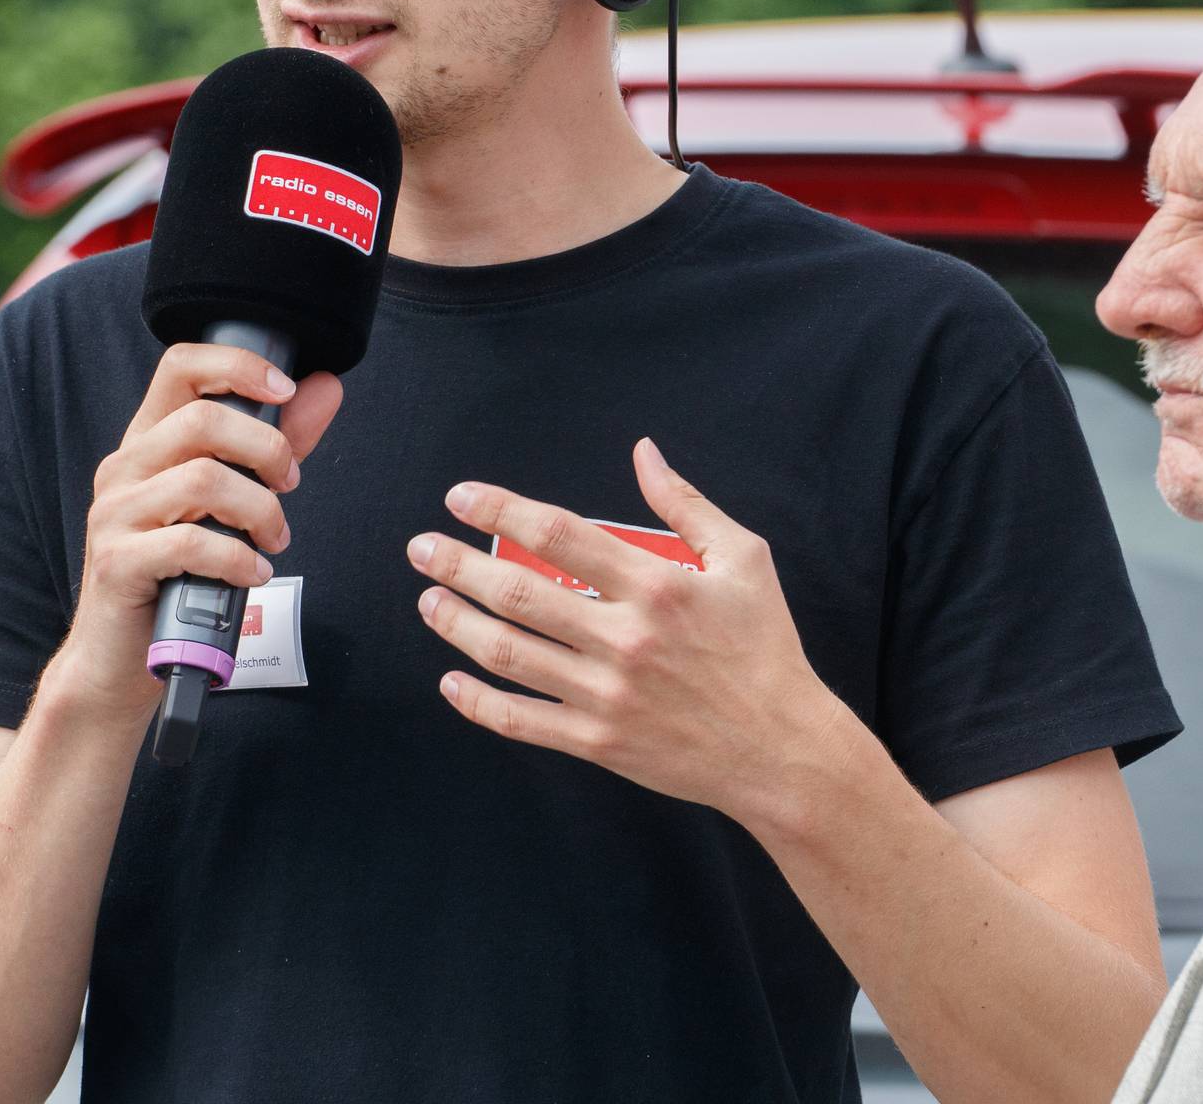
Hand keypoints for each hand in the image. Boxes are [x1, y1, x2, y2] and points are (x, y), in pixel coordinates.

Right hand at [49, 343, 342, 720]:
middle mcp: (124, 468)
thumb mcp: (229, 503)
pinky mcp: (116, 562)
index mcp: (148, 442)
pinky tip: (252, 575)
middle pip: (202, 418)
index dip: (238, 365)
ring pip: (202, 479)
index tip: (286, 390)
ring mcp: (115, 514)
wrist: (119, 659)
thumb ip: (274, 444)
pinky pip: (189, 543)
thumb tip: (323, 387)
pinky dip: (237, 559)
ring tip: (274, 541)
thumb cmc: (180, 575)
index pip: (181, 365)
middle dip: (267, 448)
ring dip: (259, 510)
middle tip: (289, 485)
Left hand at [407, 439, 864, 828]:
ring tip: (428, 602)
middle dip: (458, 566)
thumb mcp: (744, 560)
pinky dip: (479, 703)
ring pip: (510, 655)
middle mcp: (624, 638)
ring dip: (458, 625)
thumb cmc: (764, 648)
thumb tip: (643, 452)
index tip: (460, 498)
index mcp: (657, 585)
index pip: (558, 534)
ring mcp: (607, 694)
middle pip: (519, 592)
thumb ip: (686, 505)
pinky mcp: (599, 742)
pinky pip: (522, 722)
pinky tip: (451, 682)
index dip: (500, 509)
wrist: (780, 749)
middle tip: (422, 549)